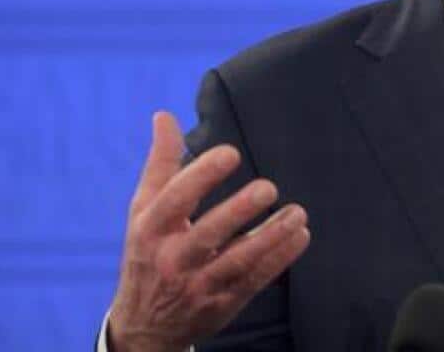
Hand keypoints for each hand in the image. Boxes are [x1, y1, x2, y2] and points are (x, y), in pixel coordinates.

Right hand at [107, 111, 310, 351]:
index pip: (173, 200)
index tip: (229, 153)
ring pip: (238, 261)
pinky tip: (300, 235)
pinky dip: (279, 259)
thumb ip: (160, 164)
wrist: (144, 328)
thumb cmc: (148, 253)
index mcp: (151, 229)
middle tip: (267, 187)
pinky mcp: (223, 303)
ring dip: (270, 236)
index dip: (200, 176)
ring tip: (297, 213)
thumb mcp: (143, 211)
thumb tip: (164, 115)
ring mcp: (199, 285)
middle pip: (206, 234)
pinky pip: (255, 280)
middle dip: (237, 212)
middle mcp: (173, 259)